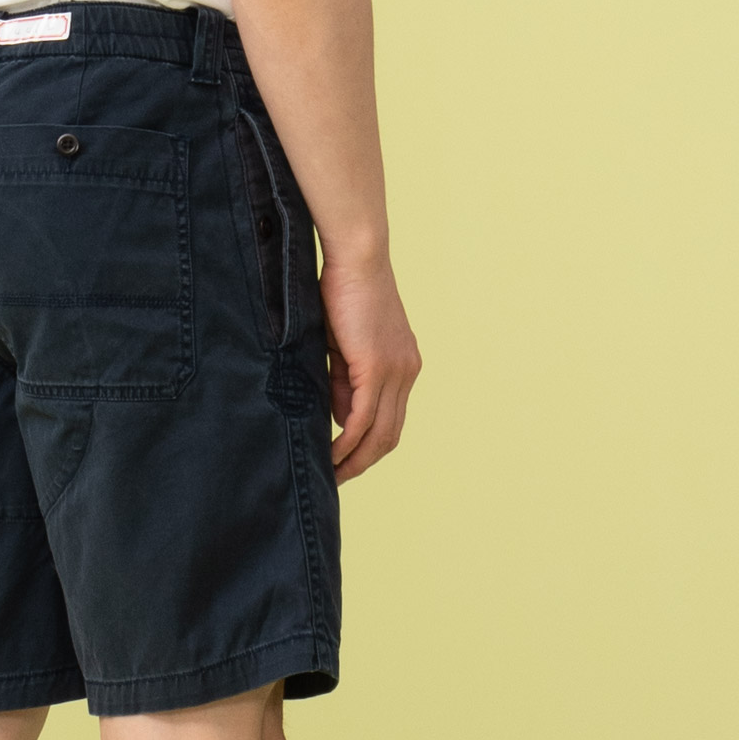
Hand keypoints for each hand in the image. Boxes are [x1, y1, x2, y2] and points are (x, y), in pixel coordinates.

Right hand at [320, 254, 420, 483]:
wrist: (357, 259)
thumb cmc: (345, 291)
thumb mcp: (344, 345)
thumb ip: (345, 381)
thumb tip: (343, 418)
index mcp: (403, 366)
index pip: (391, 420)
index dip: (369, 447)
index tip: (346, 462)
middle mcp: (407, 372)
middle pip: (390, 435)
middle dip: (363, 463)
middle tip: (336, 480)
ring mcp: (396, 371)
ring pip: (378, 432)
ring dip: (355, 459)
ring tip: (331, 475)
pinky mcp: (377, 368)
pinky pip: (362, 417)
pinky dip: (348, 441)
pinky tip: (331, 453)